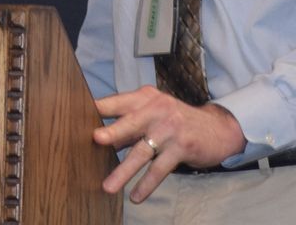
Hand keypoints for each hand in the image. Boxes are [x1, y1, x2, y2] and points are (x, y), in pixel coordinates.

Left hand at [92, 86, 244, 202]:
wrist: (216, 128)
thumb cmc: (176, 121)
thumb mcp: (154, 114)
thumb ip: (129, 123)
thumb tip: (100, 139)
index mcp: (145, 98)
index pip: (117, 102)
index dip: (99, 109)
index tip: (78, 116)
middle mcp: (157, 109)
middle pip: (130, 122)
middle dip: (113, 132)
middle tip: (95, 140)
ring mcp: (170, 128)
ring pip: (143, 151)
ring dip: (124, 170)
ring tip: (108, 186)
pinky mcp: (182, 146)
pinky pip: (160, 169)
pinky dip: (147, 184)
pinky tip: (136, 196)